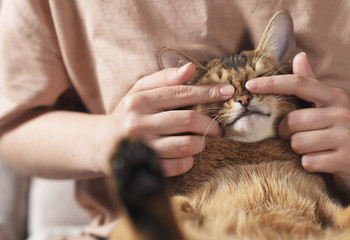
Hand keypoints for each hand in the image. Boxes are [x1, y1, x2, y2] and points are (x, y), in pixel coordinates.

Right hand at [106, 63, 233, 175]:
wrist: (102, 144)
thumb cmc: (129, 113)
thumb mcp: (140, 91)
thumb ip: (164, 79)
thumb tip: (191, 68)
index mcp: (139, 100)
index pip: (181, 94)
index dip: (208, 92)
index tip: (228, 91)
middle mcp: (138, 123)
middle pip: (187, 120)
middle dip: (209, 123)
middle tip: (218, 126)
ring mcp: (141, 148)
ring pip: (185, 145)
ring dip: (201, 142)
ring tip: (203, 140)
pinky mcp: (145, 168)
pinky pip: (177, 166)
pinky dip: (189, 161)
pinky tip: (189, 155)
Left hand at [246, 53, 349, 191]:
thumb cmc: (336, 132)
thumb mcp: (326, 106)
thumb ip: (310, 84)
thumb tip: (299, 56)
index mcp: (334, 96)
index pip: (299, 84)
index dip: (273, 83)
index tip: (250, 85)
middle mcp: (343, 113)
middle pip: (293, 120)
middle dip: (285, 132)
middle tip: (294, 136)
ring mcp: (346, 137)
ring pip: (298, 143)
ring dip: (298, 150)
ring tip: (311, 149)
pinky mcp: (346, 160)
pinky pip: (309, 162)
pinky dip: (309, 165)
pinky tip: (320, 162)